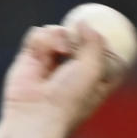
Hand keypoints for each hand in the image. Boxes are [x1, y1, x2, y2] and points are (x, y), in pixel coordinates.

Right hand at [2, 23, 120, 131]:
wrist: (35, 114)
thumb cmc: (68, 100)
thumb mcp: (94, 69)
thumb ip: (95, 43)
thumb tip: (83, 23)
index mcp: (91, 87)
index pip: (104, 64)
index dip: (107, 50)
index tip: (107, 44)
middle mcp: (70, 77)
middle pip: (81, 42)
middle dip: (81, 36)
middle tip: (79, 37)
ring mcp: (48, 67)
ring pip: (58, 34)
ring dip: (61, 35)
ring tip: (62, 49)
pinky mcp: (29, 61)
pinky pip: (38, 36)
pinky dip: (43, 39)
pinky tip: (45, 52)